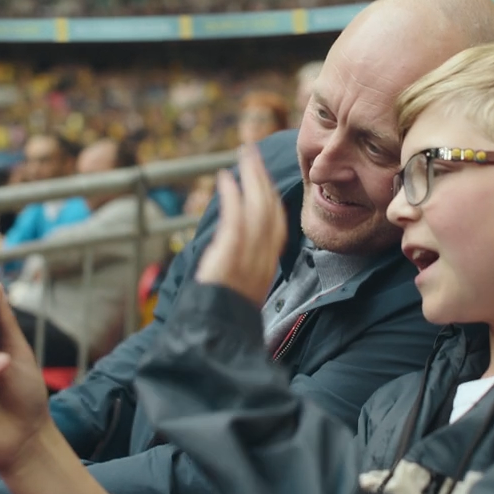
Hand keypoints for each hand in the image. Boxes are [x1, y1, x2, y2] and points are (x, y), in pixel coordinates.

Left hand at [194, 144, 287, 306]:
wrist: (217, 340)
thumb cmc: (223, 322)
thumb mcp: (239, 294)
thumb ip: (244, 273)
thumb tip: (236, 258)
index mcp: (266, 269)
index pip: (276, 227)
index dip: (271, 199)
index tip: (263, 179)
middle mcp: (263, 260)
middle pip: (271, 210)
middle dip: (263, 179)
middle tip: (253, 153)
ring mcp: (250, 258)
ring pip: (258, 209)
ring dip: (251, 178)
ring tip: (244, 155)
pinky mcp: (232, 256)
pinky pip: (236, 219)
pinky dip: (233, 196)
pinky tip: (225, 179)